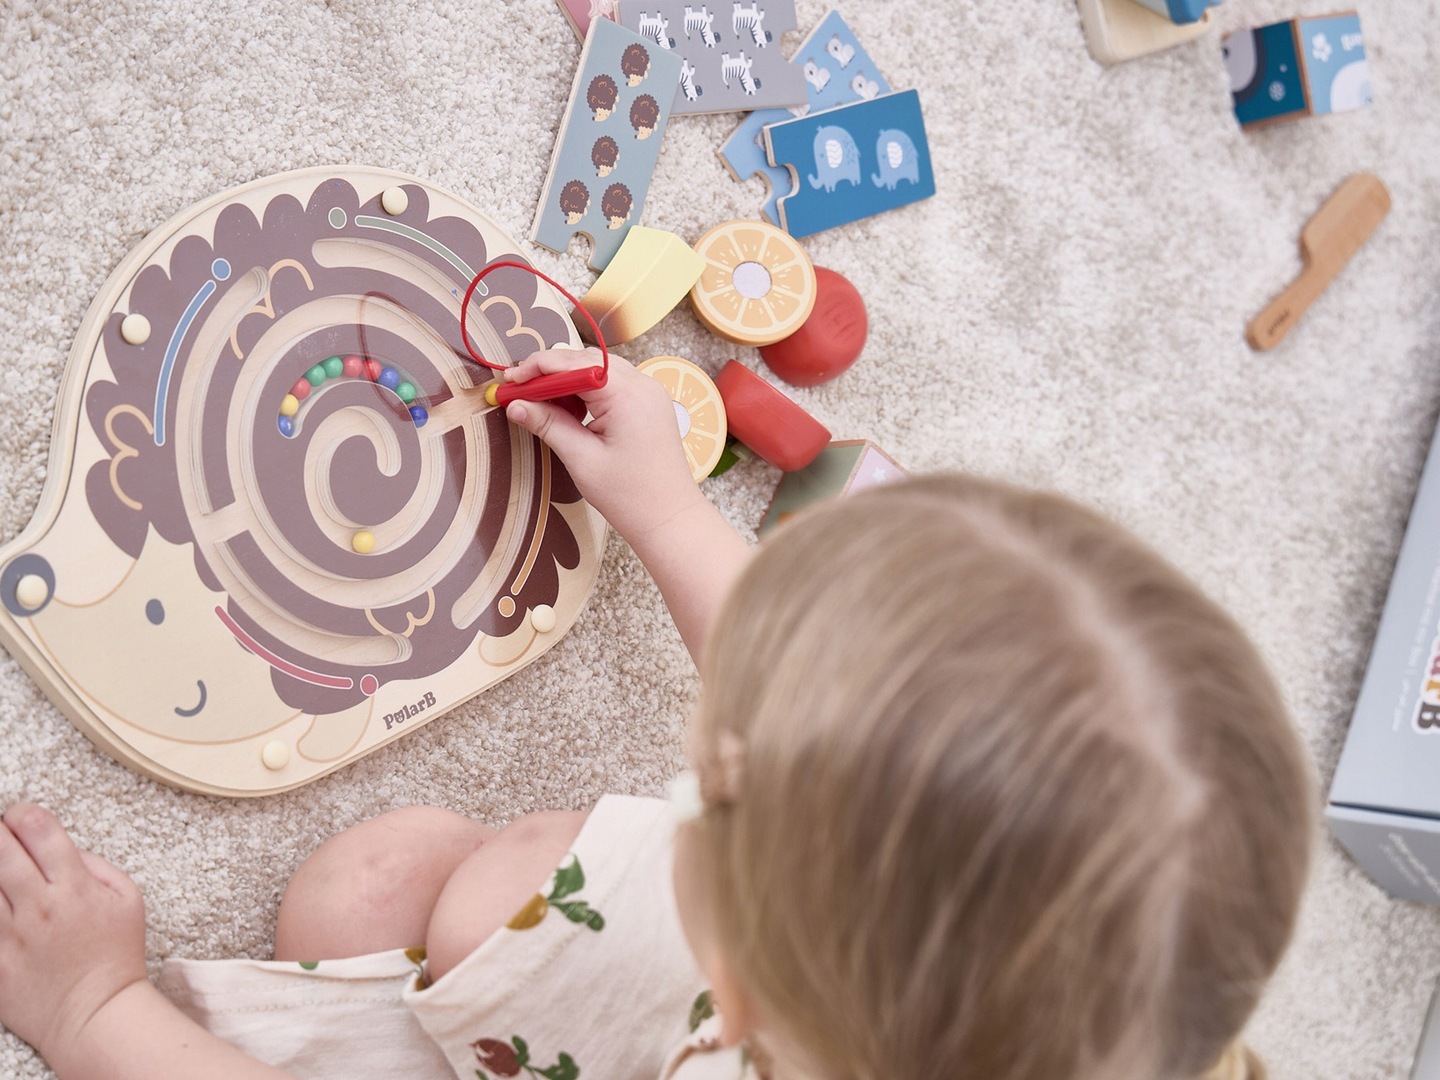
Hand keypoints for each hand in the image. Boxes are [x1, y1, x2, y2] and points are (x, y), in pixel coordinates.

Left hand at [0, 803, 146, 1063]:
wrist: (96, 1014)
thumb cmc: (116, 955)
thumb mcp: (129, 899)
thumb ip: (97, 865)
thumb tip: (63, 848)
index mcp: (75, 887)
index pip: (39, 829)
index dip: (23, 813)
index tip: (20, 815)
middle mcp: (40, 906)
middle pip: (2, 849)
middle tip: (0, 832)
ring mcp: (12, 935)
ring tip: (0, 867)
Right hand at [500, 348, 705, 545]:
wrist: (670, 518)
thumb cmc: (630, 496)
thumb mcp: (582, 459)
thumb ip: (548, 425)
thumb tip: (515, 404)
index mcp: (626, 395)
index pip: (572, 364)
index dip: (536, 369)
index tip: (510, 382)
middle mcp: (642, 384)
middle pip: (585, 360)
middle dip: (549, 372)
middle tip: (518, 390)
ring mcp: (649, 391)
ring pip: (598, 369)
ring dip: (567, 379)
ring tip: (539, 401)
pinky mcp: (649, 403)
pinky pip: (612, 382)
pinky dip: (587, 389)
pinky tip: (568, 407)